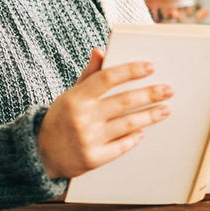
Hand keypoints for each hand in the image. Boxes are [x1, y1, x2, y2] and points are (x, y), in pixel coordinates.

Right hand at [37, 48, 172, 179]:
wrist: (41, 154)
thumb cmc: (60, 118)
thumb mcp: (69, 94)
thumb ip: (88, 74)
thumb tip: (101, 51)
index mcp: (77, 97)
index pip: (108, 78)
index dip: (131, 70)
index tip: (151, 66)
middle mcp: (83, 117)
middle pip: (124, 101)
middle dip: (150, 94)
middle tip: (168, 90)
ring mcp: (89, 139)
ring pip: (128, 124)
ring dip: (150, 116)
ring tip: (165, 109)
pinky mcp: (94, 159)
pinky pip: (122, 146)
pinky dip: (135, 137)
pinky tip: (144, 130)